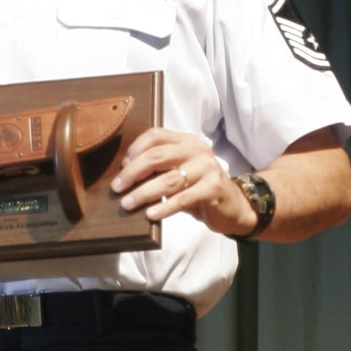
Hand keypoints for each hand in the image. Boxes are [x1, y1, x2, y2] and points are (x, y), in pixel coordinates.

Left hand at [111, 128, 256, 237]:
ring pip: (168, 180)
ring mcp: (207, 168)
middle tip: (117, 188)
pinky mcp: (214, 188)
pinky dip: (164, 208)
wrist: (232, 205)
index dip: (135, 148)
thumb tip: (124, 177)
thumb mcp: (180, 172)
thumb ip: (160, 168)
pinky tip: (151, 215)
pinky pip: (183, 199)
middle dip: (133, 172)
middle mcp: (197, 150)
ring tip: (127, 204)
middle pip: (158, 156)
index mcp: (186, 141)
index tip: (121, 165)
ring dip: (144, 193)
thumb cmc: (198, 188)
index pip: (156, 135)